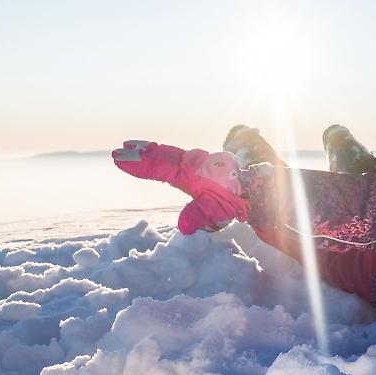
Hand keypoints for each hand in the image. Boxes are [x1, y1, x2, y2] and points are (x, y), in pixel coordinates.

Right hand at [113, 140, 249, 233]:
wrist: (257, 188)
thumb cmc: (235, 199)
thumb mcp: (216, 210)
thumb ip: (198, 216)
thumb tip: (183, 227)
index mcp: (189, 172)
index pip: (158, 167)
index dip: (138, 164)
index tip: (118, 159)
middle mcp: (191, 164)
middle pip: (161, 156)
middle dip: (139, 154)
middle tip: (118, 151)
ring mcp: (196, 163)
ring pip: (169, 153)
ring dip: (150, 151)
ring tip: (133, 147)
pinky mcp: (201, 166)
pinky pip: (177, 156)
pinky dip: (163, 153)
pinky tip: (157, 154)